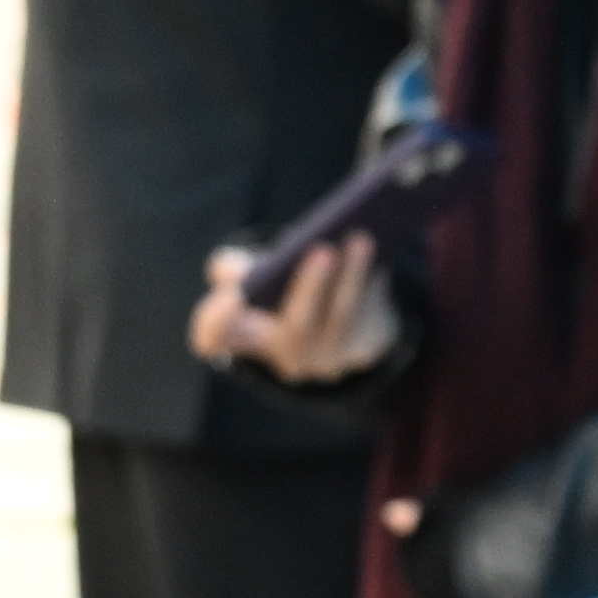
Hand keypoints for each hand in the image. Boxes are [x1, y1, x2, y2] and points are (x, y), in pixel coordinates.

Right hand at [187, 228, 403, 386]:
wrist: (338, 323)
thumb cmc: (282, 288)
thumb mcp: (256, 274)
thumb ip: (238, 267)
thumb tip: (246, 267)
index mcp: (242, 333)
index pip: (214, 337)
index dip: (217, 321)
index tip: (233, 296)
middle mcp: (281, 354)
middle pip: (294, 327)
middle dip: (310, 287)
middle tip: (323, 250)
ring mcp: (323, 359)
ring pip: (340, 318)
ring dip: (351, 276)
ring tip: (361, 238)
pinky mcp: (360, 350)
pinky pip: (369, 315)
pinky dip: (373, 281)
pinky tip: (383, 252)